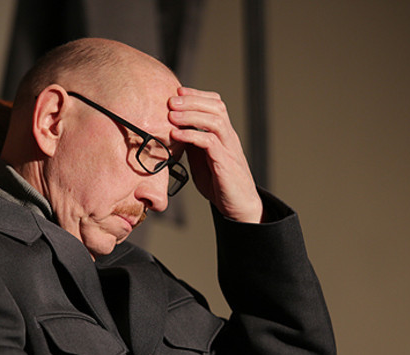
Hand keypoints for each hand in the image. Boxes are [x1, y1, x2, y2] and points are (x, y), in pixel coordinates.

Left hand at [168, 87, 263, 222]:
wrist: (238, 206)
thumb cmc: (219, 183)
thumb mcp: (201, 160)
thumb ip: (192, 145)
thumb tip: (174, 130)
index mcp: (223, 134)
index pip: (215, 104)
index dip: (197, 95)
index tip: (178, 92)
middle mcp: (228, 137)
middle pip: (216, 106)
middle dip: (192, 100)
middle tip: (171, 100)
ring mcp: (228, 148)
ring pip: (215, 120)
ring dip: (191, 114)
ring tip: (171, 115)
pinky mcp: (225, 162)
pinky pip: (210, 141)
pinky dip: (191, 134)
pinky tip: (176, 134)